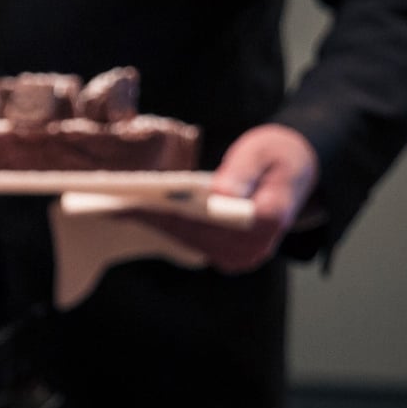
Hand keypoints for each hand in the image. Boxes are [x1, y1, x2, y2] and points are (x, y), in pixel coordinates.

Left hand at [129, 124, 318, 273]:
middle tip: (110, 203)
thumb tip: (221, 194)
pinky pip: (188, 240)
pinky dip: (161, 224)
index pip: (210, 220)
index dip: (171, 212)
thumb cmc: (280, 157)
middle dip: (150, 218)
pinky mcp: (227, 254)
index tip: (139, 203)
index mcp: (268, 221)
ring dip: (149, 223)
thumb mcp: (265, 151)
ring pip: (185, 240)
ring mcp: (240, 256)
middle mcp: (254, 249)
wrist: (297, 173)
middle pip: (192, 234)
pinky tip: (133, 210)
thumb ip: (244, 171)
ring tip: (113, 205)